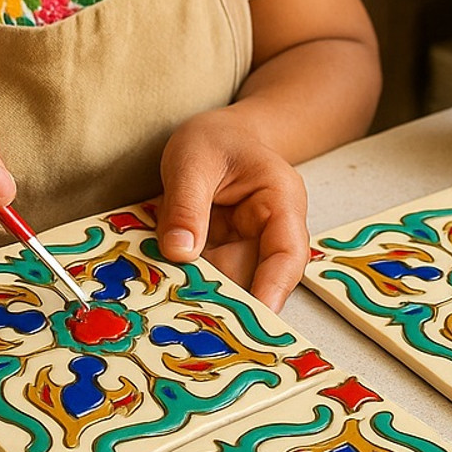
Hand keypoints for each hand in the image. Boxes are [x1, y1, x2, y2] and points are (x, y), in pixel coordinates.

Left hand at [153, 109, 309, 310]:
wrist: (216, 135)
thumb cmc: (213, 139)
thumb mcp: (192, 160)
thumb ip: (186, 206)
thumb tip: (179, 252)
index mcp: (279, 200)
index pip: (287, 251)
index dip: (273, 286)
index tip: (256, 316)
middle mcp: (271, 230)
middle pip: (254, 275)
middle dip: (223, 294)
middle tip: (184, 309)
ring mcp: (247, 245)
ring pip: (229, 280)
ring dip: (200, 289)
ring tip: (167, 296)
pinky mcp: (225, 254)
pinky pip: (210, 276)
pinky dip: (189, 281)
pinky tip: (164, 286)